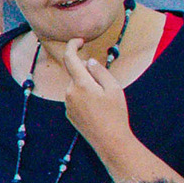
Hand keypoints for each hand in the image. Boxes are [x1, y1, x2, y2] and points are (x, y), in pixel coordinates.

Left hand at [47, 35, 134, 159]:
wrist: (110, 141)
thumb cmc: (115, 114)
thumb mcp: (114, 88)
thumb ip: (100, 71)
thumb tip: (88, 62)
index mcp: (81, 84)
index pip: (70, 58)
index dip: (72, 45)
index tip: (79, 41)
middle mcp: (70, 93)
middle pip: (77, 75)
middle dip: (90, 75)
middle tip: (107, 90)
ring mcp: (68, 105)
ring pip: (77, 87)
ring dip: (88, 88)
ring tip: (104, 105)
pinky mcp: (69, 114)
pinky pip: (76, 99)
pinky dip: (85, 98)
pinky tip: (98, 112)